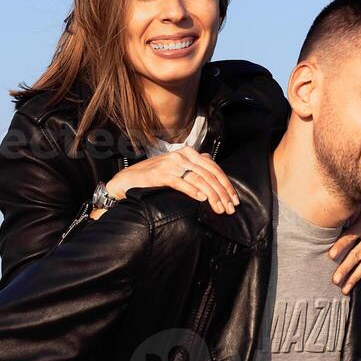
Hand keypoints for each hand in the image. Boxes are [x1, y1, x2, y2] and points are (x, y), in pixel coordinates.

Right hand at [104, 146, 239, 215]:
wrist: (127, 180)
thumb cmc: (153, 176)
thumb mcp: (176, 167)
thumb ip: (192, 166)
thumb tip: (211, 168)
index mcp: (188, 152)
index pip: (213, 167)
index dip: (226, 184)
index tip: (234, 199)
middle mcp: (181, 156)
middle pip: (209, 174)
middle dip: (222, 192)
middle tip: (230, 208)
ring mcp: (170, 164)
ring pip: (199, 179)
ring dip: (212, 196)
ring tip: (219, 209)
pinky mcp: (160, 175)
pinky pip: (181, 182)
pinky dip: (193, 191)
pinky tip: (202, 199)